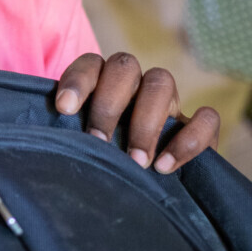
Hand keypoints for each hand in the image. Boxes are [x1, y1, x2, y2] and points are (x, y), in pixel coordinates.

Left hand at [55, 52, 219, 173]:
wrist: (140, 187)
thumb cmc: (99, 160)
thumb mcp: (79, 144)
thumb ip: (66, 136)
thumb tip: (44, 141)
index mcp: (103, 82)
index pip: (90, 64)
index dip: (78, 81)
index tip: (64, 109)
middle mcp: (135, 85)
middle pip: (125, 67)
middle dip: (109, 104)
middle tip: (99, 142)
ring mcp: (168, 104)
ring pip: (162, 81)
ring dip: (145, 122)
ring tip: (135, 162)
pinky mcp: (199, 128)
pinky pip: (207, 118)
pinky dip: (188, 140)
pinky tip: (165, 167)